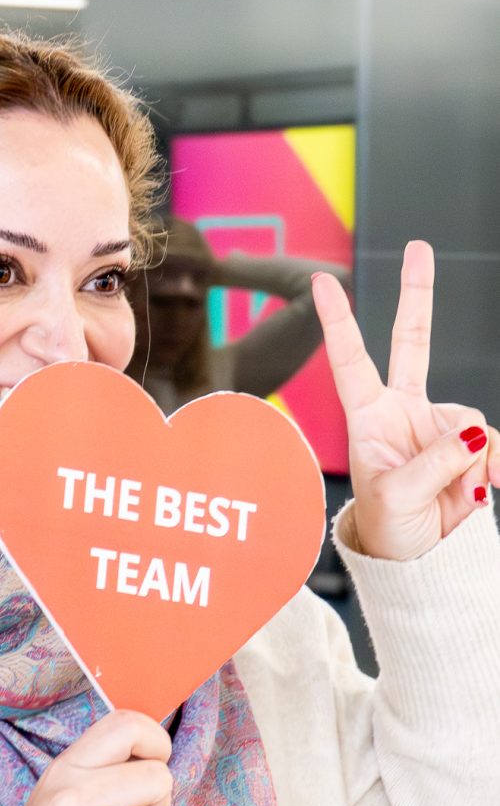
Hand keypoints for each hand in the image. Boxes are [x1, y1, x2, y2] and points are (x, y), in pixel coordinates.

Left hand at [312, 241, 499, 559]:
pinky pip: (493, 443)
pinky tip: (479, 490)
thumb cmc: (390, 529)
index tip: (323, 281)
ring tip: (450, 494)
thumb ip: (434, 461)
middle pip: (411, 342)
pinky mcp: (471, 445)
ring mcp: (439, 425)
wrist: (420, 558)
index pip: (350, 361)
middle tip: (418, 247)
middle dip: (417, 295)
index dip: (339, 321)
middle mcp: (403, 412)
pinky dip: (492, 468)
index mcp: (368, 419)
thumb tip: (473, 435)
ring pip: (468, 419)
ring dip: (466, 460)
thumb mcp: (398, 497)